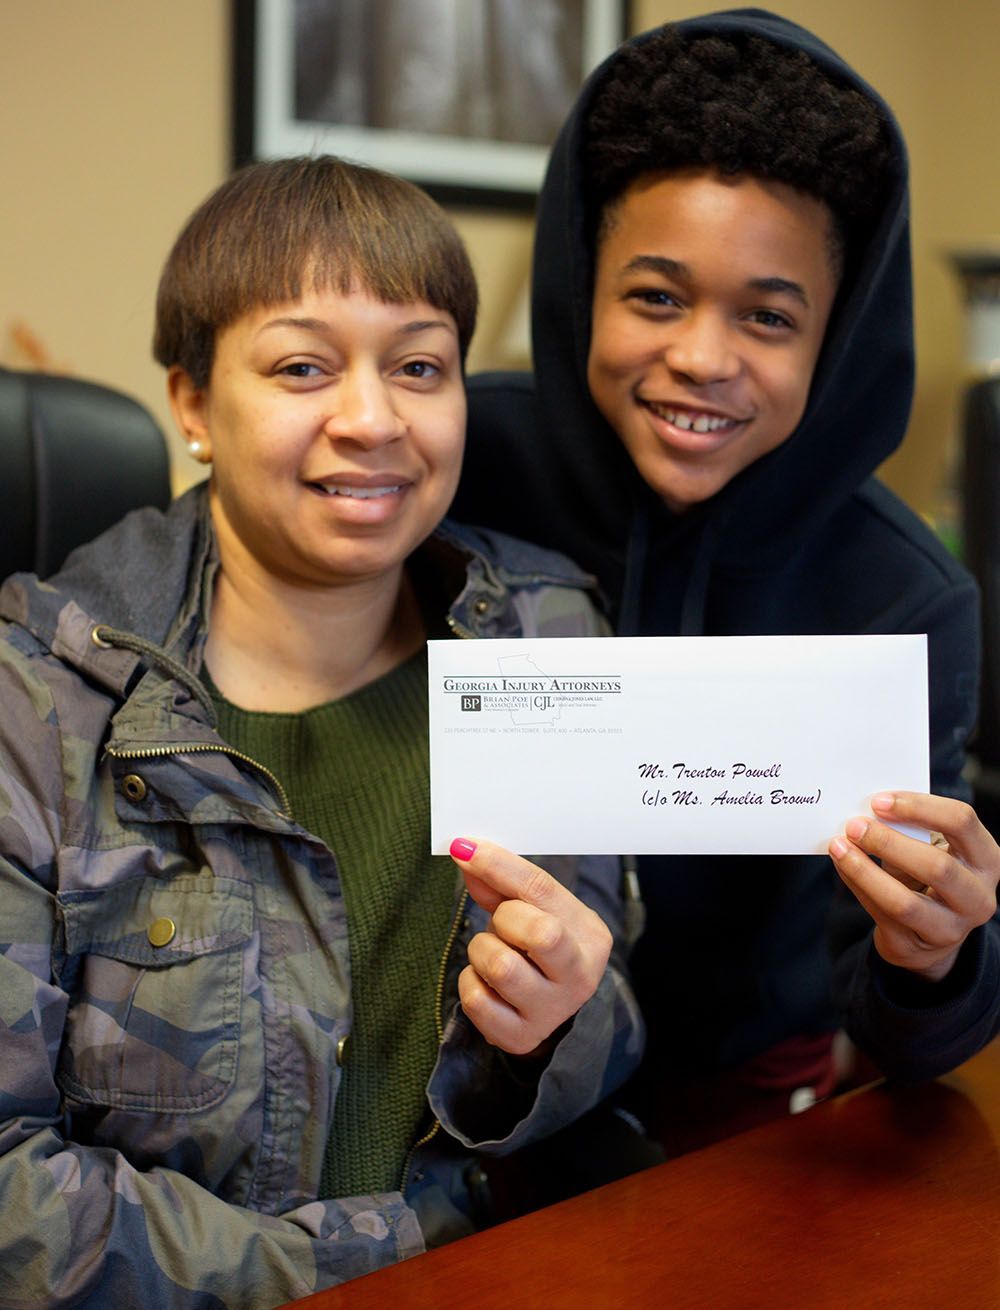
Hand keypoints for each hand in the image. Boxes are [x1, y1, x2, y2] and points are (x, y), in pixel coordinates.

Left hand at [448, 837, 611, 1055]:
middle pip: (537, 933)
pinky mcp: (520, 1036)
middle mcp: (579, 977)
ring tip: (494, 953)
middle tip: (503, 925)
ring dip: (482, 951)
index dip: (498, 865)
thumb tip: (463, 852)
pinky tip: (485, 982)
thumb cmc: (542, 951)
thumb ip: (503, 885)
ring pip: (500, 967)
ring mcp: (551, 1011)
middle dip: (504, 920)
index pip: (543, 889)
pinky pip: (476, 1001)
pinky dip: (470, 983)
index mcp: (590, 936)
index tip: (464, 848)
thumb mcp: (537, 912)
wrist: (554, 1011)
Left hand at [829, 792, 998, 981]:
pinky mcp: (918, 946)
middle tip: (854, 826)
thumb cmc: (929, 878)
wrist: (930, 937)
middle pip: (937, 866)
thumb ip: (909, 830)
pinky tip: (842, 865)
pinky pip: (881, 914)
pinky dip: (857, 885)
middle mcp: (978, 897)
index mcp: (987, 860)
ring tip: (839, 846)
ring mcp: (952, 928)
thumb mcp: (933, 851)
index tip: (879, 801)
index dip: (919, 807)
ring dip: (865, 870)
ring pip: (905, 902)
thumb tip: (865, 813)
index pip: (962, 822)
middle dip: (888, 842)